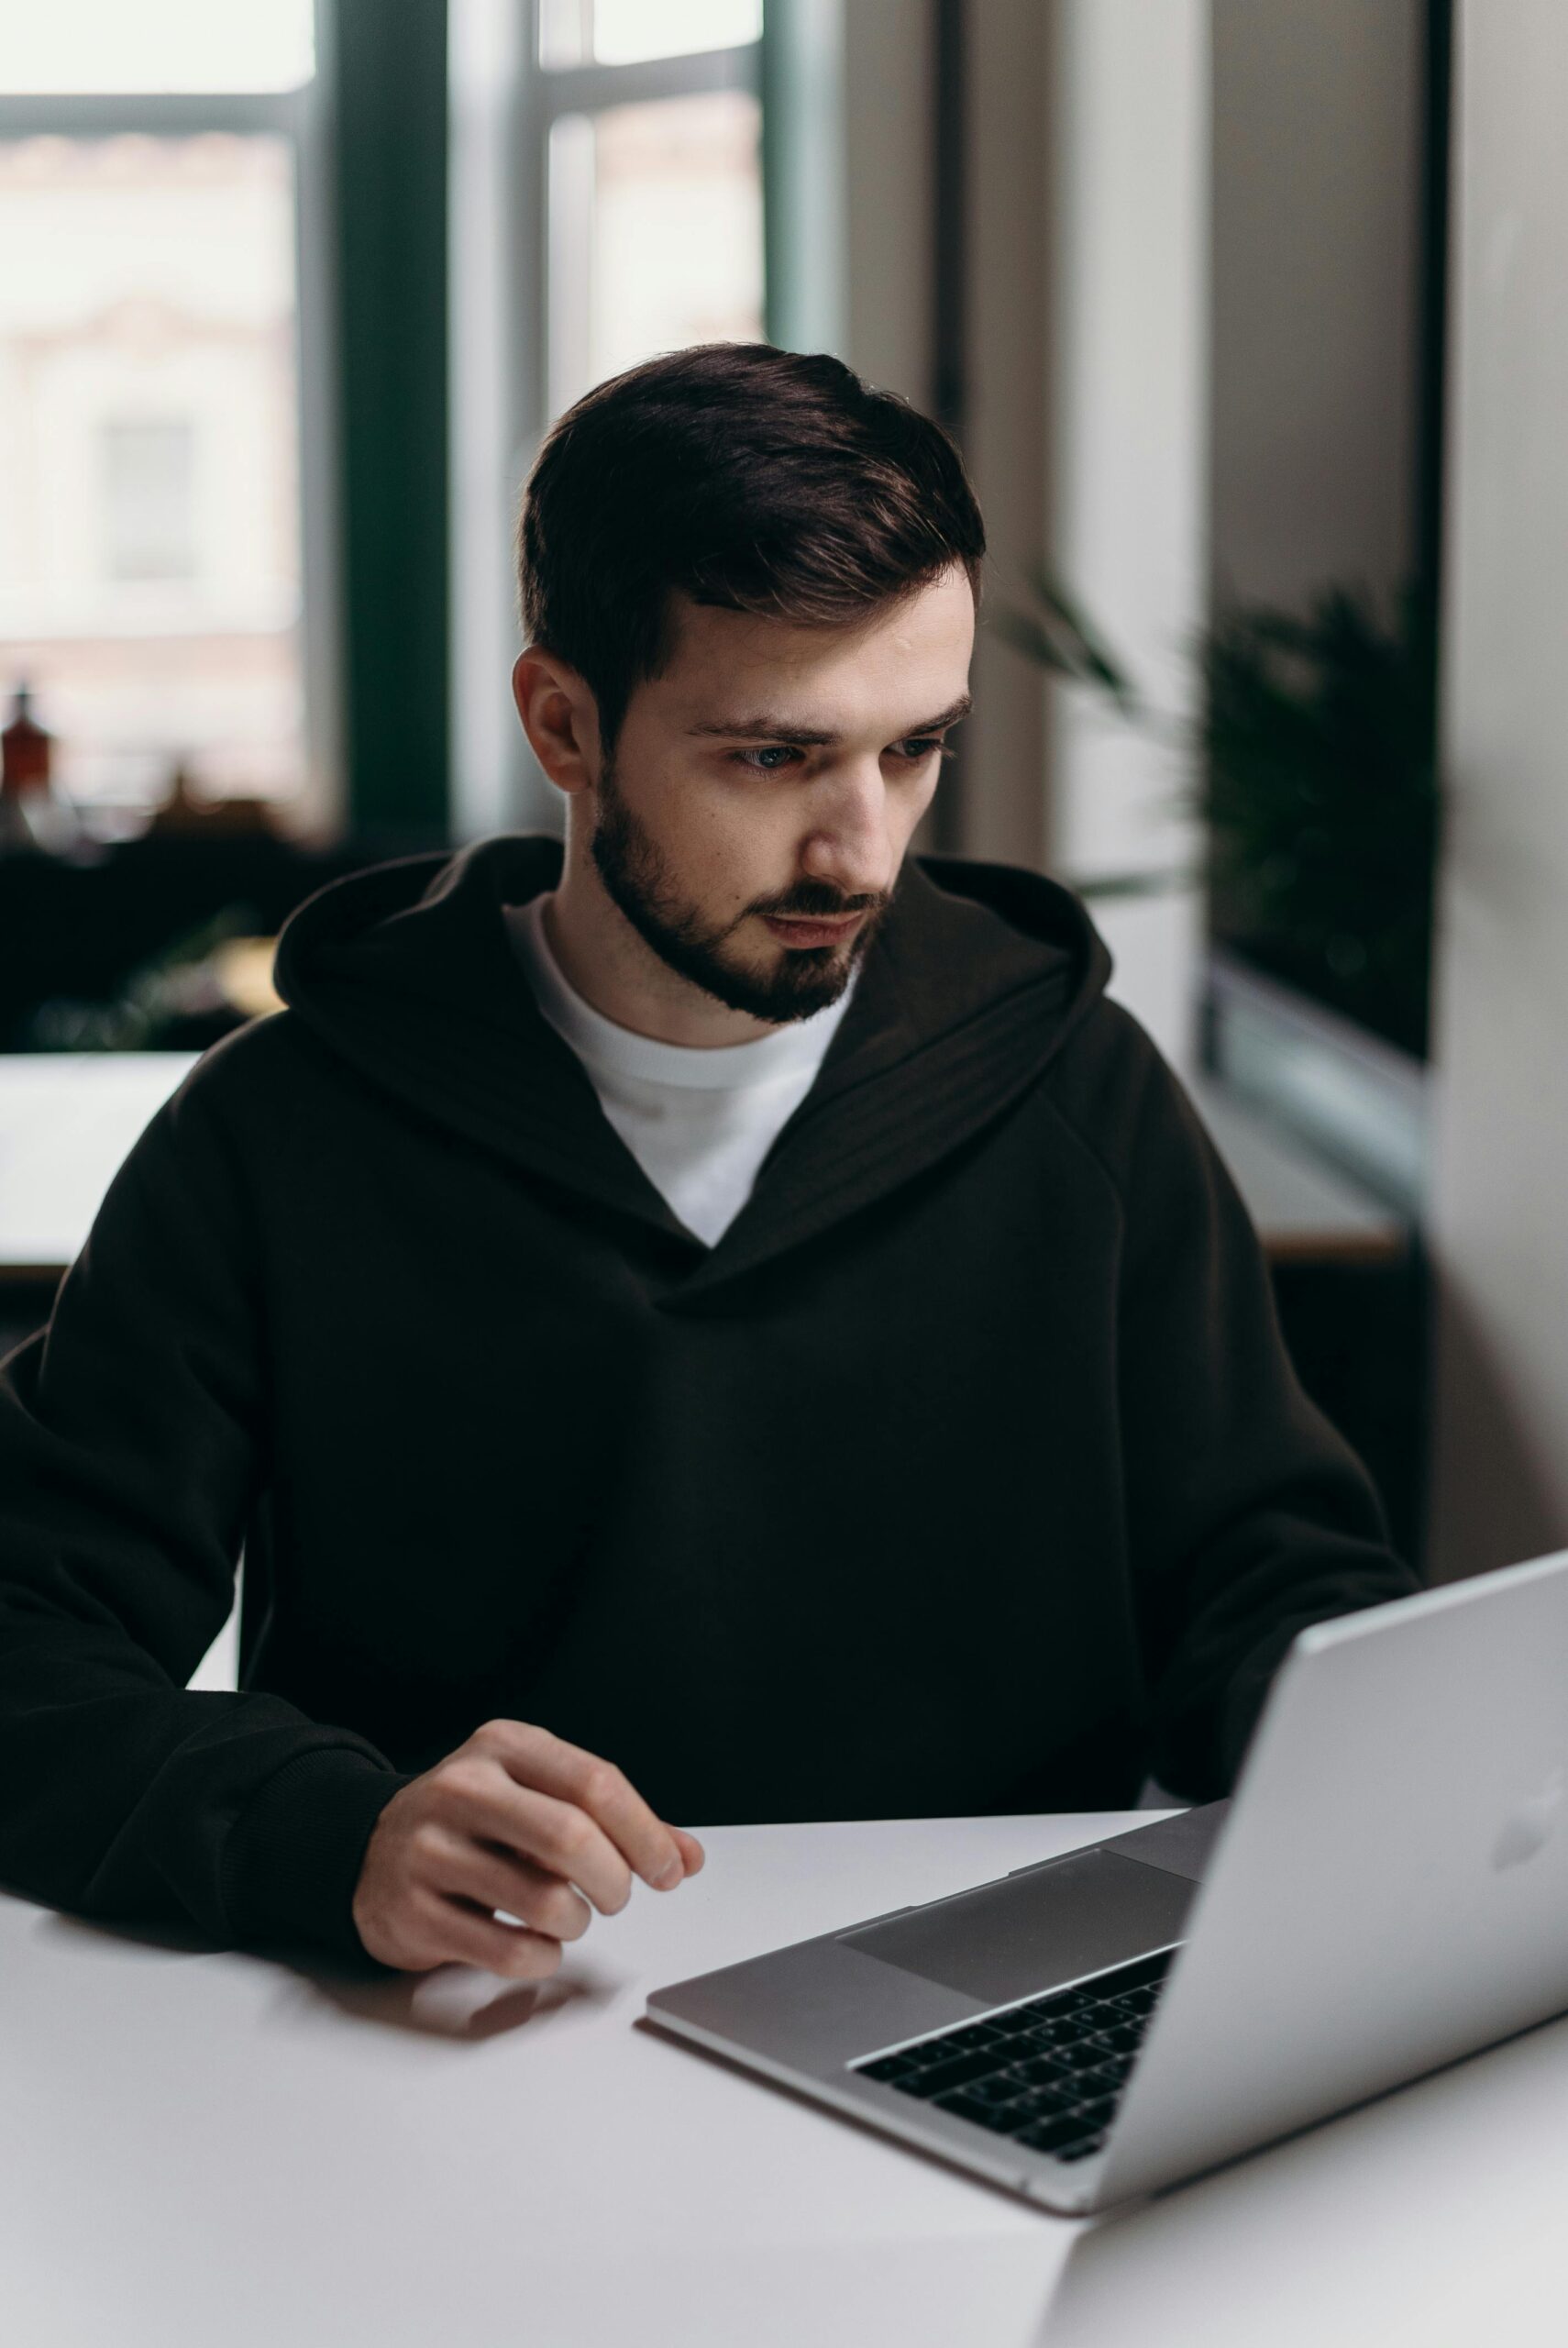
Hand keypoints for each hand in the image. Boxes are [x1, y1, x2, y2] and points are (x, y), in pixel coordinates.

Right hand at [351, 1718, 704, 1976]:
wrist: (370, 1851)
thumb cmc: (476, 1824)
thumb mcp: (538, 1797)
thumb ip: (615, 1823)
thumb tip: (687, 1857)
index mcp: (503, 1746)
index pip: (595, 1782)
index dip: (646, 1833)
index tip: (669, 1870)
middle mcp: (462, 1789)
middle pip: (571, 1837)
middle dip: (615, 1882)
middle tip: (618, 1897)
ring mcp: (430, 1850)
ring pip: (544, 1901)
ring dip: (578, 1923)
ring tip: (569, 1916)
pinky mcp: (413, 1912)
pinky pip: (508, 1951)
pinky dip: (542, 1957)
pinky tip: (537, 1943)